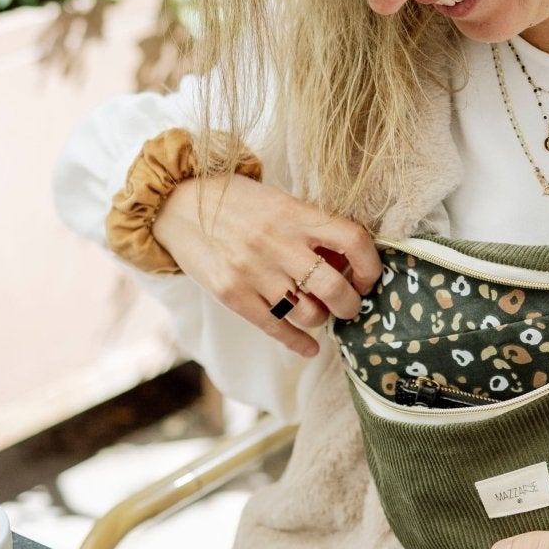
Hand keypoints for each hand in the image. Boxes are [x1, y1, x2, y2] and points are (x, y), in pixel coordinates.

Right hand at [152, 174, 381, 359]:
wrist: (177, 206)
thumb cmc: (237, 202)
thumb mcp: (279, 203)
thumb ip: (312, 229)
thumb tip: (350, 265)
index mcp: (295, 215)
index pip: (353, 241)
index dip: (370, 265)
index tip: (367, 277)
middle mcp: (278, 244)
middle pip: (335, 289)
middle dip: (351, 304)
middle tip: (349, 305)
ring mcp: (254, 272)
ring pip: (309, 314)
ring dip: (322, 319)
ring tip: (319, 312)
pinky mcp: (233, 295)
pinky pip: (276, 328)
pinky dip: (299, 343)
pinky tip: (309, 347)